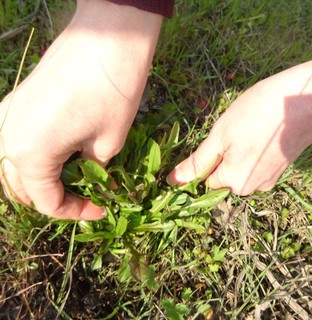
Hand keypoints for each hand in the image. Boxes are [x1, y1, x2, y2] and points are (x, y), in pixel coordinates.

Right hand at [0, 0, 161, 218]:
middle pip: (23, 187)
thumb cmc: (112, 92)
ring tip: (75, 180)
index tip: (101, 208)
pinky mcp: (17, 100)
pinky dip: (38, 157)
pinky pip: (19, 141)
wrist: (108, 36)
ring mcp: (8, 114)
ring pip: (17, 166)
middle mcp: (7, 136)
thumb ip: (92, 167)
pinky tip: (62, 155)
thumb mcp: (108, 143)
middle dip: (55, 198)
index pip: (46, 201)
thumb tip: (91, 174)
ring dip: (43, 179)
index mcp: (28, 154)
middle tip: (86, 196)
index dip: (75, 212)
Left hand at [167, 59, 311, 194]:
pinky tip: (258, 134)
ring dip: (235, 154)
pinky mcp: (279, 169)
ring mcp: (268, 180)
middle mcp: (251, 188)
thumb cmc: (257, 114)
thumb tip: (174, 181)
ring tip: (247, 131)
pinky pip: (254, 166)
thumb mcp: (219, 136)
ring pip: (238, 171)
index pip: (205, 182)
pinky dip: (251, 153)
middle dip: (221, 158)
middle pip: (223, 178)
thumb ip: (197, 162)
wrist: (305, 100)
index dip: (203, 162)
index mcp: (234, 181)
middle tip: (231, 132)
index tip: (212, 141)